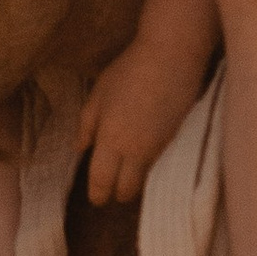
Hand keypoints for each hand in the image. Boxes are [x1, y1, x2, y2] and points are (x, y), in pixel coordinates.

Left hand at [77, 37, 196, 206]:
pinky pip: (158, 164)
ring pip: (144, 179)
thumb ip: (87, 125)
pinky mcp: (175, 140)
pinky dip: (148, 165)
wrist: (172, 57)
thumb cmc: (129, 71)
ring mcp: (159, 147)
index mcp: (112, 140)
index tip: (96, 198)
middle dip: (117, 193)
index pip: (103, 181)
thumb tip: (81, 149)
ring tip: (126, 169)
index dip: (98, 194)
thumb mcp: (98, 94)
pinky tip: (143, 152)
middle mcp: (135, 151)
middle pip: (126, 190)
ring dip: (134, 179)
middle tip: (111, 187)